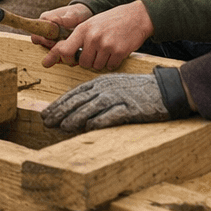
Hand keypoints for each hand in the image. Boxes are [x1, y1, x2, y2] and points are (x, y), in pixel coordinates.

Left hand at [40, 74, 168, 132]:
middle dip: (60, 111)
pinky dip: (100, 121)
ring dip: (75, 117)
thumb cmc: (137, 91)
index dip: (59, 104)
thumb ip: (96, 98)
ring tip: (62, 127)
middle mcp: (106, 88)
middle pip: (79, 101)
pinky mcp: (131, 107)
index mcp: (100, 83)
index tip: (46, 114)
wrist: (164, 90)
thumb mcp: (113, 89)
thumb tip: (78, 114)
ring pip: (92, 107)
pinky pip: (113, 114)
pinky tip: (89, 128)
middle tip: (46, 122)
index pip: (74, 94)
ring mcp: (118, 97)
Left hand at [41, 1, 152, 71]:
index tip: (51, 63)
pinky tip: (116, 52)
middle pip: (83, 63)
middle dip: (88, 61)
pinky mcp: (119, 52)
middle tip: (95, 52)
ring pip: (96, 66)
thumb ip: (78, 38)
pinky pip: (110, 66)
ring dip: (101, 62)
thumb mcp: (91, 24)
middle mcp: (92, 37)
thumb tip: (62, 54)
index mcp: (83, 29)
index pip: (64, 49)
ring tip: (107, 48)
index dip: (58, 58)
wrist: (136, 16)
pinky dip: (112, 62)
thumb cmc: (111, 21)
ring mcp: (106, 45)